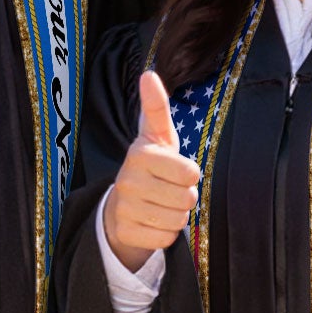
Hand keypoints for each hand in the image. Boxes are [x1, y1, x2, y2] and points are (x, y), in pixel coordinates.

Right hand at [103, 70, 199, 271]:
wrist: (121, 205)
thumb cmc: (151, 166)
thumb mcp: (157, 136)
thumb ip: (156, 107)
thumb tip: (149, 74)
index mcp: (140, 153)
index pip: (190, 172)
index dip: (190, 174)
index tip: (176, 170)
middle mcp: (128, 180)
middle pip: (187, 199)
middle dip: (185, 197)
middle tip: (169, 190)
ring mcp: (124, 207)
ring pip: (178, 220)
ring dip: (176, 215)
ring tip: (161, 205)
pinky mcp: (125, 232)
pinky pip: (165, 239)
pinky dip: (165, 233)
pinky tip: (152, 222)